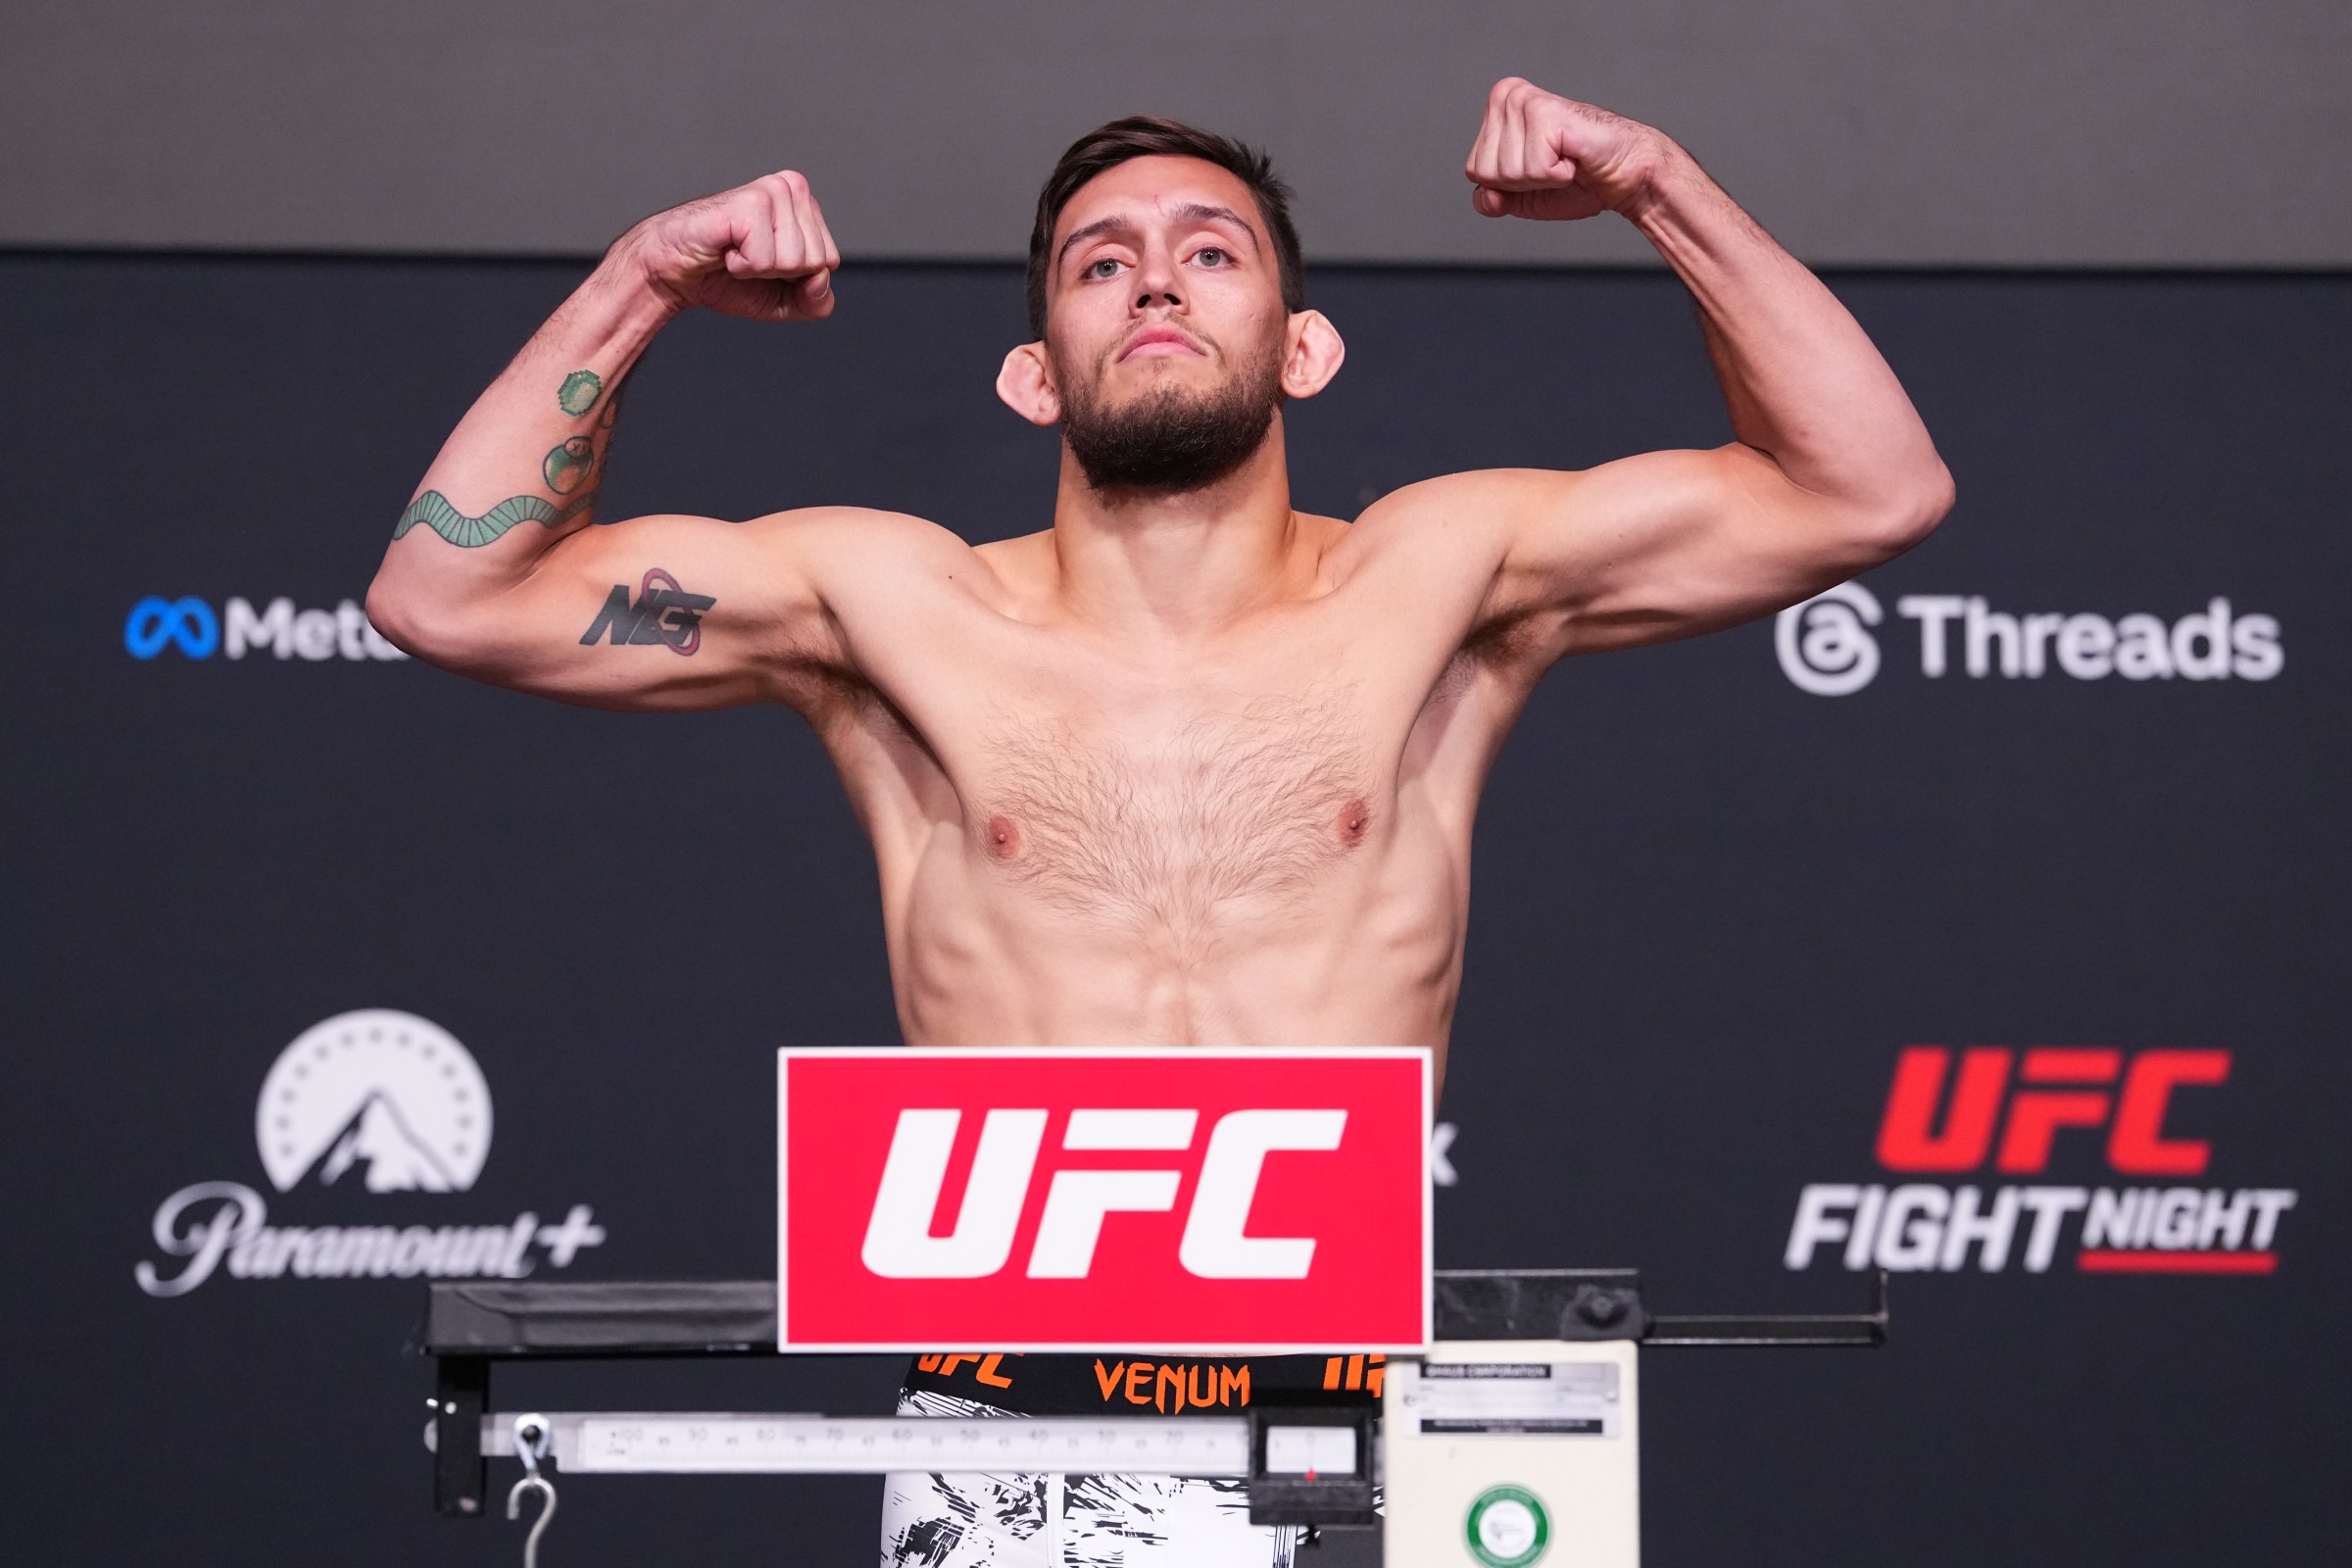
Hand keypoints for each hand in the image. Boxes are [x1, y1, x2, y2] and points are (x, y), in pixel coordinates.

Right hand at [615, 171, 841, 321]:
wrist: (676, 273)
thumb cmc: (727, 279)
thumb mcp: (785, 302)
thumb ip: (817, 301)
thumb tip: (820, 277)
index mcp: (806, 206)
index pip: (830, 262)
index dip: (797, 280)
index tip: (765, 264)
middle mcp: (792, 188)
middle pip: (818, 261)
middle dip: (780, 275)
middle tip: (747, 257)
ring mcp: (772, 191)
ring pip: (796, 260)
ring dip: (759, 269)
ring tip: (736, 251)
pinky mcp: (750, 202)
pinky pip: (766, 259)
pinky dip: (742, 266)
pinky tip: (726, 249)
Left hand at [1464, 79, 1668, 221]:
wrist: (1624, 174)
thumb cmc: (1578, 179)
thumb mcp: (1522, 197)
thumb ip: (1492, 198)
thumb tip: (1485, 197)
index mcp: (1496, 110)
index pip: (1473, 171)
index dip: (1507, 186)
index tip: (1539, 168)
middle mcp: (1506, 97)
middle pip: (1484, 172)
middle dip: (1521, 183)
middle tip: (1553, 164)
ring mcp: (1523, 101)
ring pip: (1506, 173)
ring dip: (1542, 178)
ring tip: (1564, 158)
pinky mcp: (1544, 113)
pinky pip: (1532, 169)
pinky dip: (1557, 175)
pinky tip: (1572, 155)